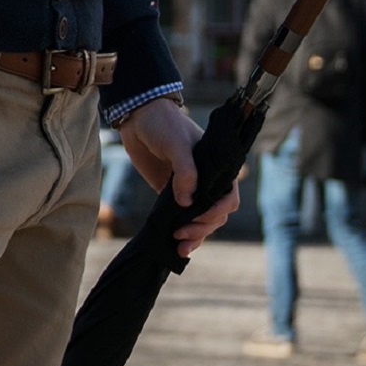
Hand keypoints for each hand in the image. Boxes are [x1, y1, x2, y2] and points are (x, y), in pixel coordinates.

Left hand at [118, 97, 240, 257]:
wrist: (138, 118)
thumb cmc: (164, 125)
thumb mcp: (177, 144)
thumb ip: (185, 171)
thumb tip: (187, 203)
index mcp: (217, 168)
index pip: (228, 197)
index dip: (216, 212)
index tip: (196, 217)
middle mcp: (207, 181)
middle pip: (215, 215)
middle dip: (202, 228)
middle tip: (180, 235)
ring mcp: (190, 189)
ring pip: (201, 221)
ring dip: (194, 236)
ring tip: (179, 248)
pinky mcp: (171, 195)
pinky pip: (182, 219)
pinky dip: (182, 232)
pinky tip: (174, 245)